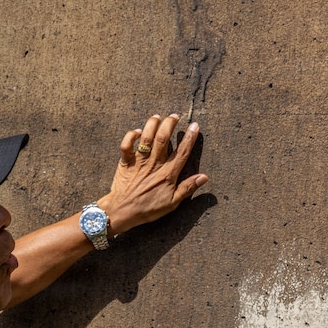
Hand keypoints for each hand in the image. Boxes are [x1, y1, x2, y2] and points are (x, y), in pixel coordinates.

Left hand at [98, 113, 207, 234]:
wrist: (123, 211)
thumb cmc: (148, 209)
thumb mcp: (172, 203)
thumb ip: (187, 188)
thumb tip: (204, 177)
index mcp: (167, 174)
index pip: (182, 152)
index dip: (190, 138)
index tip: (195, 126)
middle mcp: (154, 165)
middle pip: (163, 139)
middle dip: (170, 124)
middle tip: (175, 116)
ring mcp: (139, 162)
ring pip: (146, 138)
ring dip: (152, 125)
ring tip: (158, 117)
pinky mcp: (126, 162)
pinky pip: (126, 145)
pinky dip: (131, 136)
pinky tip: (138, 132)